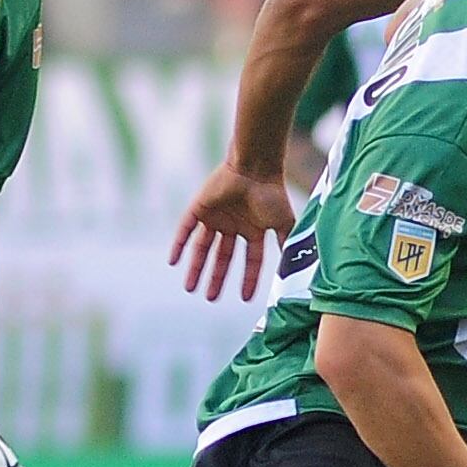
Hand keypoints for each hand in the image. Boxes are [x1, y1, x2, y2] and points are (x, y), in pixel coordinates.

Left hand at [170, 162, 295, 300]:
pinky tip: (173, 261)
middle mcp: (233, 226)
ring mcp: (215, 218)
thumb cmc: (272, 194)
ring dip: (196, 268)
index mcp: (252, 230)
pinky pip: (186, 230)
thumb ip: (286, 245)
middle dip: (216, 278)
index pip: (250, 260)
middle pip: (222, 258)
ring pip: (202, 248)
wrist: (255, 168)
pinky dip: (179, 245)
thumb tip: (293, 269)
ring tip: (190, 288)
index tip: (245, 298)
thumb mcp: (283, 224)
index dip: (248, 279)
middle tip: (210, 298)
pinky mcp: (199, 208)